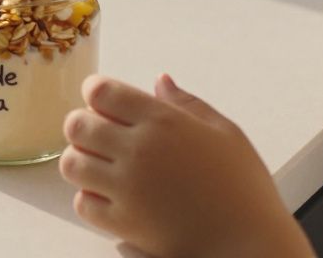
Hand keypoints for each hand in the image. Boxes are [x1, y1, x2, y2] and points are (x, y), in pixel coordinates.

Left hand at [60, 75, 312, 257]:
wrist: (250, 246)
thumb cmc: (244, 189)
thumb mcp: (226, 134)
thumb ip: (188, 104)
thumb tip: (160, 81)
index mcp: (163, 121)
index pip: (102, 91)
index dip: (96, 91)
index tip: (101, 98)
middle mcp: (138, 150)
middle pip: (78, 125)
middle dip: (82, 125)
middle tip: (97, 133)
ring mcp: (127, 188)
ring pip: (72, 163)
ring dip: (81, 160)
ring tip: (100, 165)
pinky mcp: (122, 223)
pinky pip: (83, 203)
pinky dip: (89, 197)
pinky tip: (109, 195)